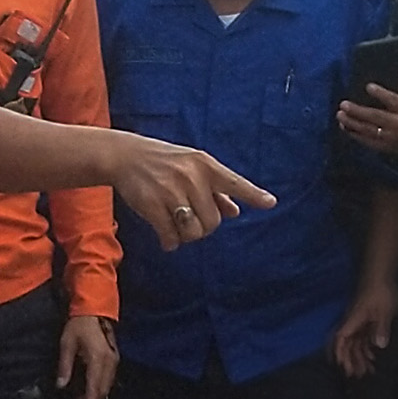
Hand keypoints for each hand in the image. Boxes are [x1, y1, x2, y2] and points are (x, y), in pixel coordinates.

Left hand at [55, 312, 117, 398]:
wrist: (94, 310)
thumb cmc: (78, 326)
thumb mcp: (67, 344)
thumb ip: (65, 366)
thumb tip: (61, 386)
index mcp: (98, 359)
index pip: (94, 387)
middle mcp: (110, 362)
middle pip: (103, 389)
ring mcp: (115, 360)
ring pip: (108, 385)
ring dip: (97, 395)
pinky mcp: (115, 358)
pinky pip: (110, 378)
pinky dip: (101, 386)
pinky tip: (92, 389)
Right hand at [109, 139, 275, 245]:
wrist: (126, 156)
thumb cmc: (165, 163)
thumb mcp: (192, 167)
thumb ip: (214, 189)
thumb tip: (235, 211)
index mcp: (205, 165)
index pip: (234, 182)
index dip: (253, 194)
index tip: (271, 203)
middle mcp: (191, 177)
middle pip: (213, 221)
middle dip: (204, 227)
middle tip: (191, 220)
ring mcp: (171, 191)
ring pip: (194, 231)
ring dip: (187, 236)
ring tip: (178, 228)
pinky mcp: (152, 205)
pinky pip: (171, 236)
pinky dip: (171, 242)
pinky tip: (167, 238)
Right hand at [333, 281, 397, 377]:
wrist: (380, 276)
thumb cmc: (381, 292)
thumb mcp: (385, 311)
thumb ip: (381, 328)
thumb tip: (379, 346)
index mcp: (354, 321)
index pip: (342, 339)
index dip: (341, 353)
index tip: (343, 366)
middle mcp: (353, 323)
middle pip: (348, 344)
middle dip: (351, 360)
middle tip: (357, 375)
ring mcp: (359, 322)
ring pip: (356, 343)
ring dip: (359, 357)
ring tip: (367, 371)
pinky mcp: (365, 321)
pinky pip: (362, 338)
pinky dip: (366, 348)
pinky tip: (372, 357)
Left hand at [336, 80, 397, 160]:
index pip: (392, 100)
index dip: (380, 93)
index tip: (368, 86)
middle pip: (375, 116)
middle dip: (357, 111)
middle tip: (343, 104)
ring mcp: (389, 137)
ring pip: (368, 129)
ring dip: (351, 122)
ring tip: (339, 115)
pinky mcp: (381, 146)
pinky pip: (365, 140)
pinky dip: (353, 133)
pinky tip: (344, 126)